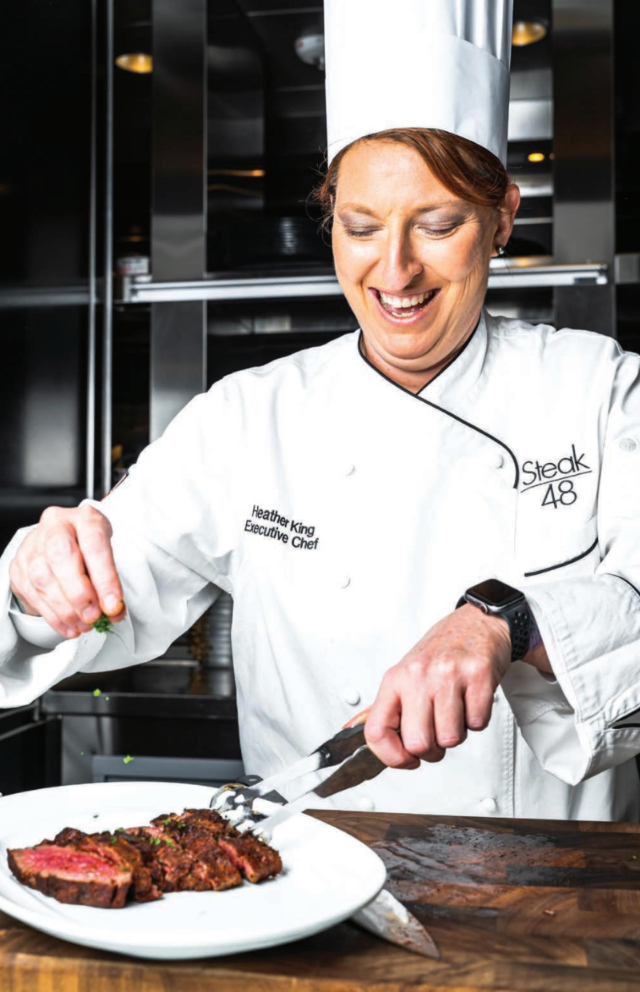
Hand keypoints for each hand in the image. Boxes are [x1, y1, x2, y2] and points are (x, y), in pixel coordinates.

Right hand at [9, 505, 124, 638]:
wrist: (61, 542)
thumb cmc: (88, 548)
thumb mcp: (106, 556)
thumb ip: (111, 581)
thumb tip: (114, 610)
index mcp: (84, 518)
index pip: (94, 543)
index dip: (105, 577)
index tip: (113, 604)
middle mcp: (55, 526)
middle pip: (61, 556)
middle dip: (79, 593)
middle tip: (94, 616)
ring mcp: (33, 545)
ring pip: (43, 578)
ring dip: (65, 609)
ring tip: (84, 624)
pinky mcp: (19, 565)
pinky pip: (33, 594)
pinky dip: (53, 616)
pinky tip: (69, 626)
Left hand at [354, 605, 511, 768]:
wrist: (476, 624)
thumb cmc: (440, 652)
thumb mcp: (404, 675)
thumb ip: (381, 707)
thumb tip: (351, 729)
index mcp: (395, 679)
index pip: (376, 732)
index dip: (391, 757)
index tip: (407, 759)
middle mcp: (418, 675)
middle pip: (418, 743)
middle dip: (432, 750)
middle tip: (437, 732)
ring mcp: (448, 675)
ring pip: (450, 739)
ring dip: (457, 733)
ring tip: (455, 710)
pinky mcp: (477, 675)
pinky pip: (477, 723)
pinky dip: (476, 719)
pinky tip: (470, 700)